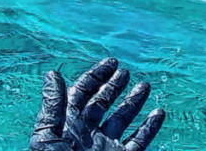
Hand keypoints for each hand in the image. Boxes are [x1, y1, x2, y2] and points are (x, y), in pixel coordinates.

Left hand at [30, 58, 165, 150]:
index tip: (112, 62)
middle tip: (126, 72)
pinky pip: (138, 142)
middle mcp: (86, 134)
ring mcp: (105, 148)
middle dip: (113, 87)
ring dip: (133, 103)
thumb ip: (54, 106)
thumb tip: (53, 74)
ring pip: (122, 120)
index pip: (81, 94)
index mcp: (67, 125)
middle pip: (101, 104)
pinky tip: (158, 114)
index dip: (95, 77)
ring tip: (145, 86)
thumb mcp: (47, 138)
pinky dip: (150, 128)